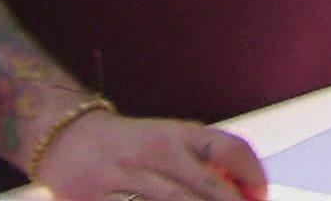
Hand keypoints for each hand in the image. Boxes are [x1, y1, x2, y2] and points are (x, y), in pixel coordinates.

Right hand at [35, 108, 266, 200]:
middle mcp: (158, 153)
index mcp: (179, 135)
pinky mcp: (103, 199)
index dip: (253, 175)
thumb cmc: (130, 145)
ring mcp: (130, 178)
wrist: (69, 139)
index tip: (262, 195)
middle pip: (209, 187)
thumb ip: (204, 162)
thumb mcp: (170, 142)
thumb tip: (244, 189)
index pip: (230, 148)